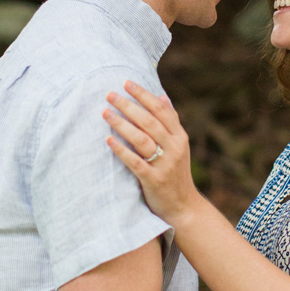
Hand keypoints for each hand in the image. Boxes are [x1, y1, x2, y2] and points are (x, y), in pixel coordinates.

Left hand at [104, 82, 201, 224]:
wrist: (184, 207)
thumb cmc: (175, 174)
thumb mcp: (178, 146)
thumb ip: (170, 123)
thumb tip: (162, 96)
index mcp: (180, 137)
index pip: (161, 110)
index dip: (144, 95)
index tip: (126, 83)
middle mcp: (175, 148)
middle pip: (150, 122)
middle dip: (128, 106)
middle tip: (109, 95)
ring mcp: (165, 165)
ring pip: (142, 139)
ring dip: (122, 124)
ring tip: (105, 113)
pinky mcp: (154, 181)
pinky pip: (136, 162)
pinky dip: (122, 150)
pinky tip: (108, 140)